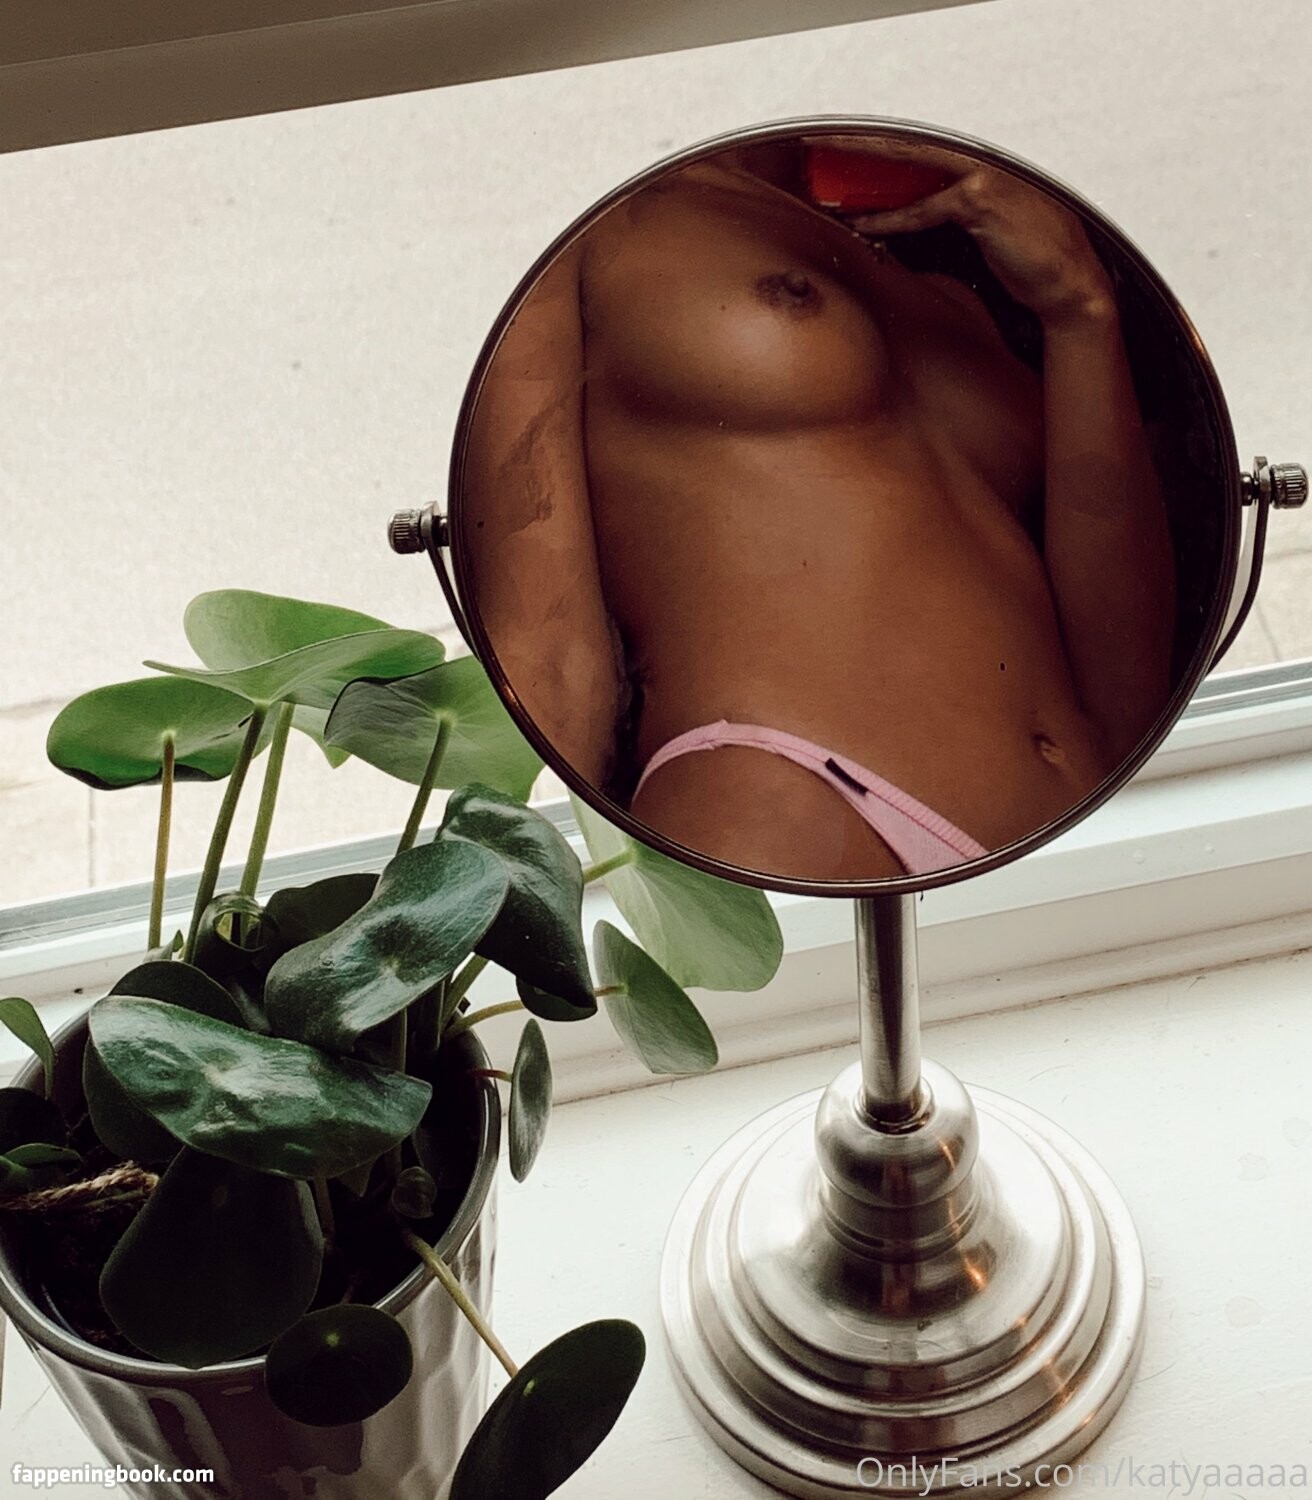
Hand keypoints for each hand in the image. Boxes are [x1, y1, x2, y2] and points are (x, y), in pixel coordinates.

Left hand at [842, 159, 1114, 325]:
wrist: (1067, 282)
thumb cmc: (1030, 258)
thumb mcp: (987, 230)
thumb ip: (952, 213)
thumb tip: (910, 218)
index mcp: (979, 167)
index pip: (920, 150)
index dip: (881, 148)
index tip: (845, 147)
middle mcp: (979, 163)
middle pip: (909, 146)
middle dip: (862, 143)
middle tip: (821, 139)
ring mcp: (981, 178)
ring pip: (910, 169)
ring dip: (866, 174)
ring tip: (828, 179)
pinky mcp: (981, 202)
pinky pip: (923, 209)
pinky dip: (890, 219)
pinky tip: (863, 224)